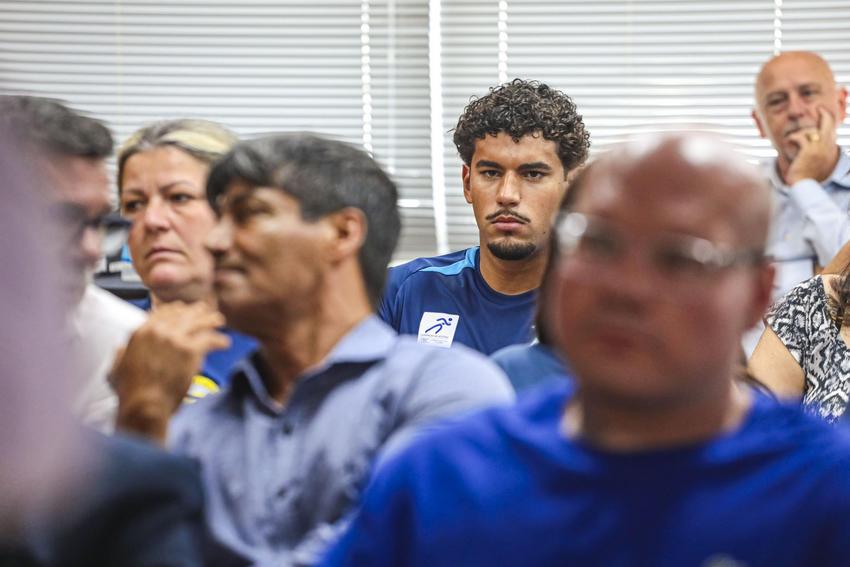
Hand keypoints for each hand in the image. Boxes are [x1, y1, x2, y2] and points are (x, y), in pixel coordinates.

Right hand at [111, 302, 229, 442]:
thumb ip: (121, 354)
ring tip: (219, 321)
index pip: (163, 312)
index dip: (176, 310)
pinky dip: (219, 341)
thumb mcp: (117, 367)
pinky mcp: (190, 350)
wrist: (145, 404)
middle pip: (183, 314)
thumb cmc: (131, 391)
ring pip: (198, 322)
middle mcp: (158, 331)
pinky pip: (209, 339)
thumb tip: (120, 348)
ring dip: (210, 320)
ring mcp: (175, 339)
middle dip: (196, 312)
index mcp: (142, 332)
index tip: (184, 310)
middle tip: (205, 312)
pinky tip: (225, 343)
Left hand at [785, 107, 838, 184]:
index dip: (827, 118)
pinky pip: (800, 137)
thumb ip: (815, 147)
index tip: (822, 111)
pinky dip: (792, 138)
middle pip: (827, 124)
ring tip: (791, 138)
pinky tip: (787, 141)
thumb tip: (811, 136)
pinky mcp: (808, 151)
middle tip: (818, 109)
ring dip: (799, 134)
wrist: (803, 184)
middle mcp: (826, 147)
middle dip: (823, 114)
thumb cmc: (806, 173)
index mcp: (829, 149)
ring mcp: (818, 148)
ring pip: (809, 131)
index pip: (831, 128)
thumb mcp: (814, 159)